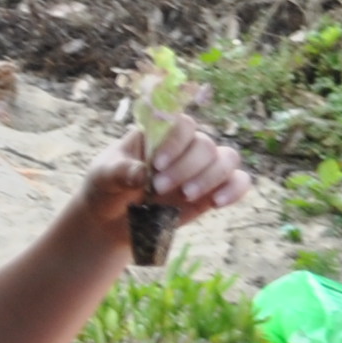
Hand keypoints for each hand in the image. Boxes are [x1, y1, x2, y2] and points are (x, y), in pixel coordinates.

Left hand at [94, 113, 250, 228]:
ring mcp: (202, 168)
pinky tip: (217, 202)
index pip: (182, 124)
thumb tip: (142, 174)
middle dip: (186, 167)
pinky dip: (234, 189)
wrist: (112, 219)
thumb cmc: (107, 187)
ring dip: (211, 177)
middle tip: (159, 187)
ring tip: (186, 196)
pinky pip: (238, 182)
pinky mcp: (212, 190)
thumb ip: (120, 172)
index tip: (156, 164)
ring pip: (227, 159)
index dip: (175, 142)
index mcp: (160, 133)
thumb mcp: (103, 177)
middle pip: (205, 145)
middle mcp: (186, 146)